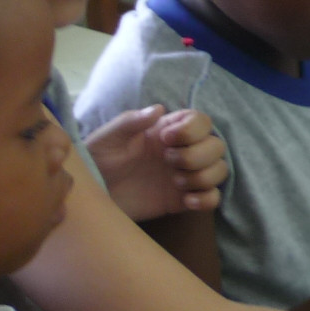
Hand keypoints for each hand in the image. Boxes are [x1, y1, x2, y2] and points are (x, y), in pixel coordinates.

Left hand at [84, 105, 228, 220]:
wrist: (89, 198)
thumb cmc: (96, 161)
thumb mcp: (106, 138)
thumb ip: (130, 121)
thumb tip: (158, 109)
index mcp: (167, 132)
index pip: (201, 121)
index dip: (193, 129)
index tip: (166, 139)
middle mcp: (183, 151)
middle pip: (217, 146)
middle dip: (197, 155)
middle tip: (168, 163)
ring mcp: (185, 176)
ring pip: (220, 170)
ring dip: (203, 176)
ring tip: (176, 183)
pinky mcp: (182, 201)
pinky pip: (213, 198)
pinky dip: (207, 199)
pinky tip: (186, 201)